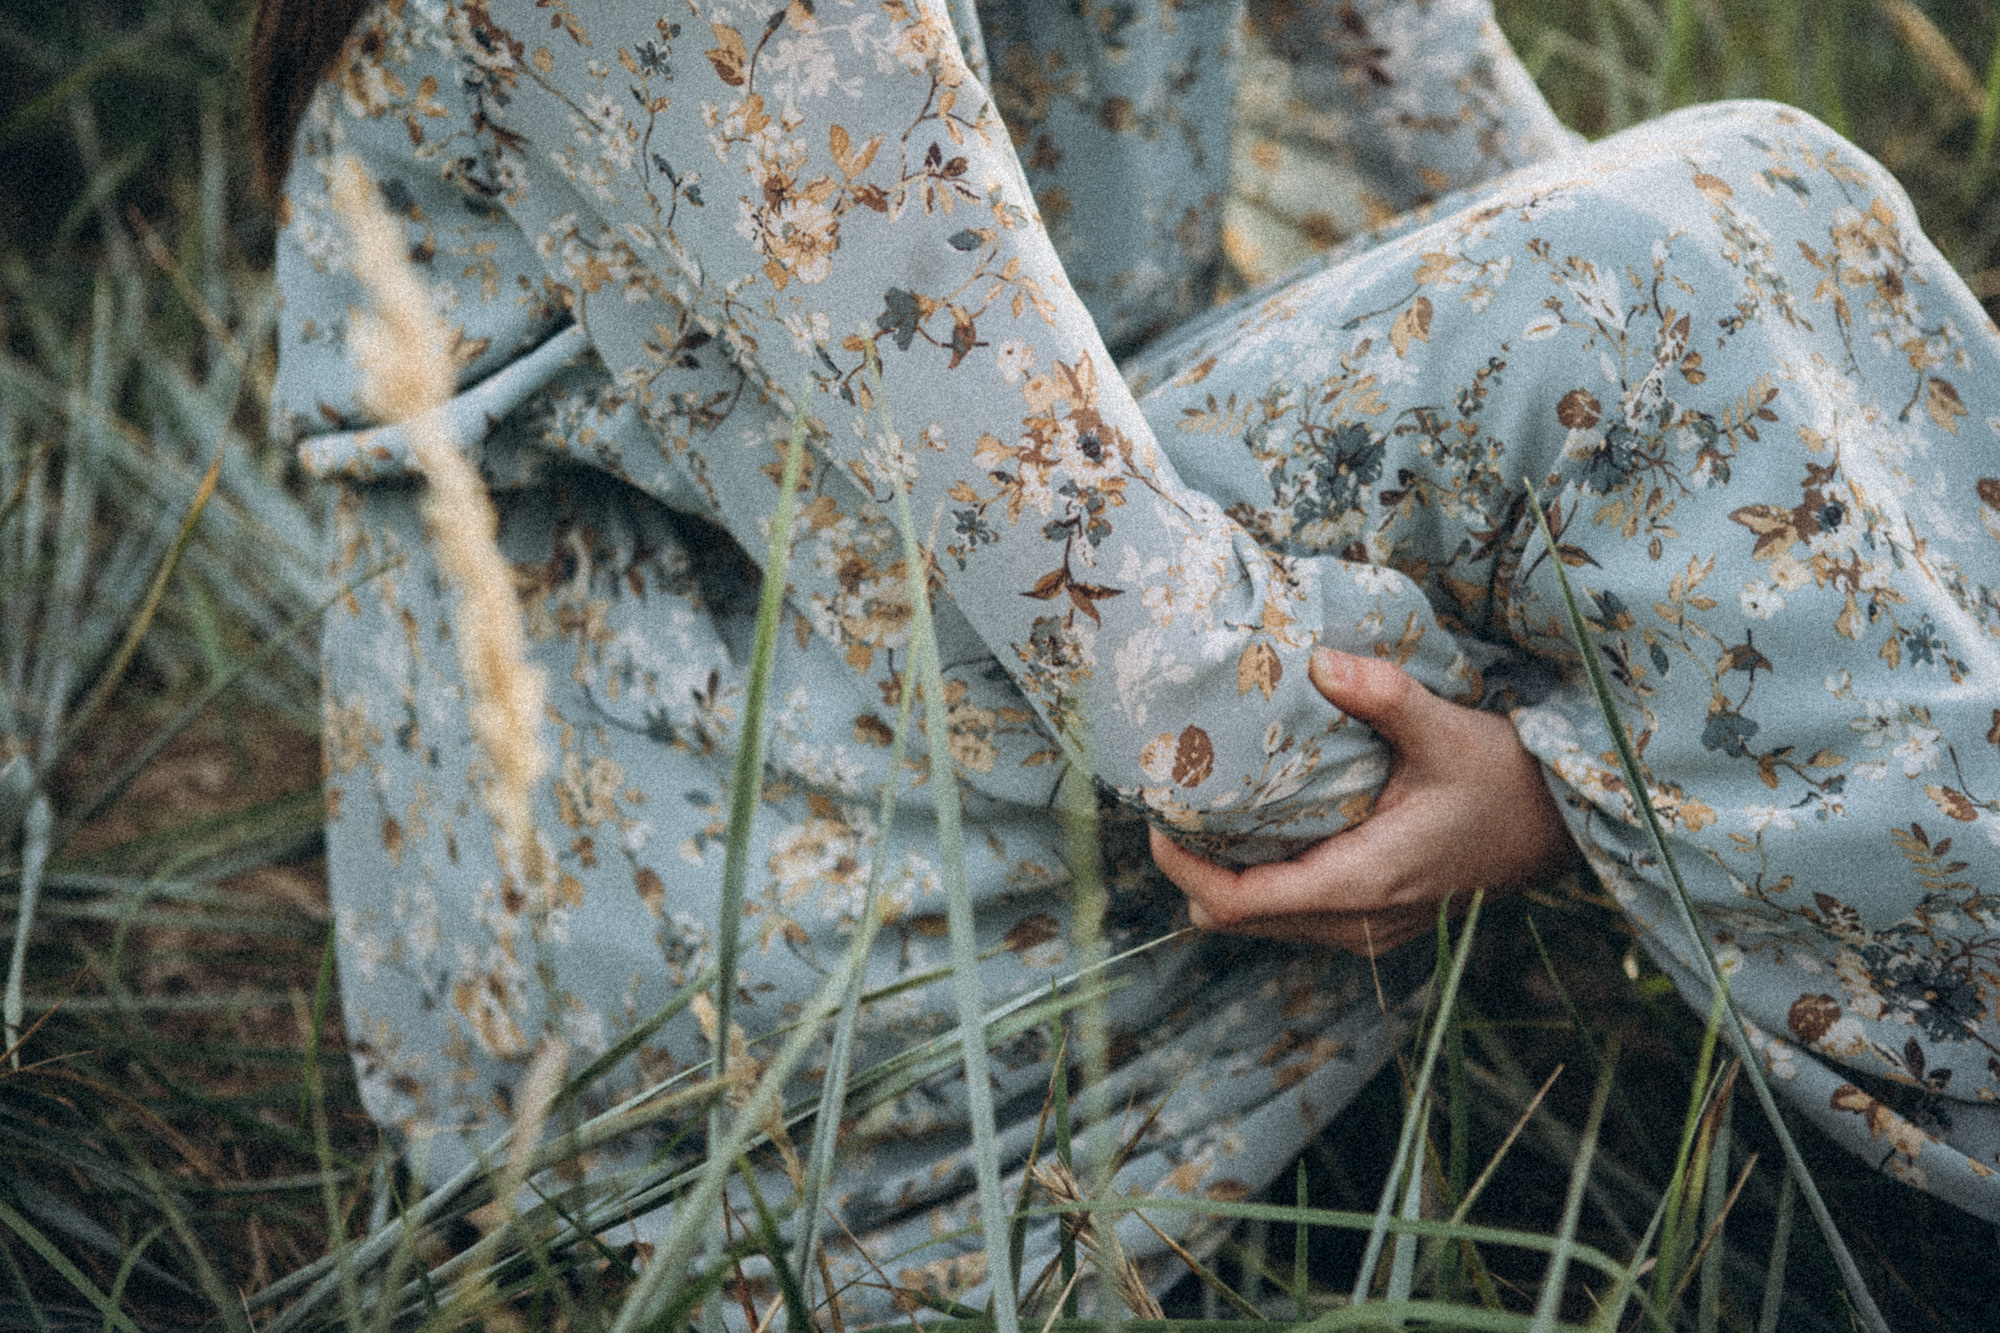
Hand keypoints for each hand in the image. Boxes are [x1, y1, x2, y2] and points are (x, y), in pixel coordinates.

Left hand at [1148, 648, 1581, 955]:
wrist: (1566, 829)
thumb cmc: (1509, 781)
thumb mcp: (1447, 730)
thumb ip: (1382, 695)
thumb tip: (1319, 659)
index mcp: (1361, 883)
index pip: (1240, 905)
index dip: (1184, 870)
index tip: (1156, 820)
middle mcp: (1357, 922)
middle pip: (1238, 920)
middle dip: (1195, 872)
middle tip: (1175, 804)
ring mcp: (1368, 932)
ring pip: (1265, 925)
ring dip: (1229, 880)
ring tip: (1209, 813)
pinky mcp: (1377, 924)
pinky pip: (1296, 918)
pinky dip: (1266, 883)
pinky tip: (1265, 829)